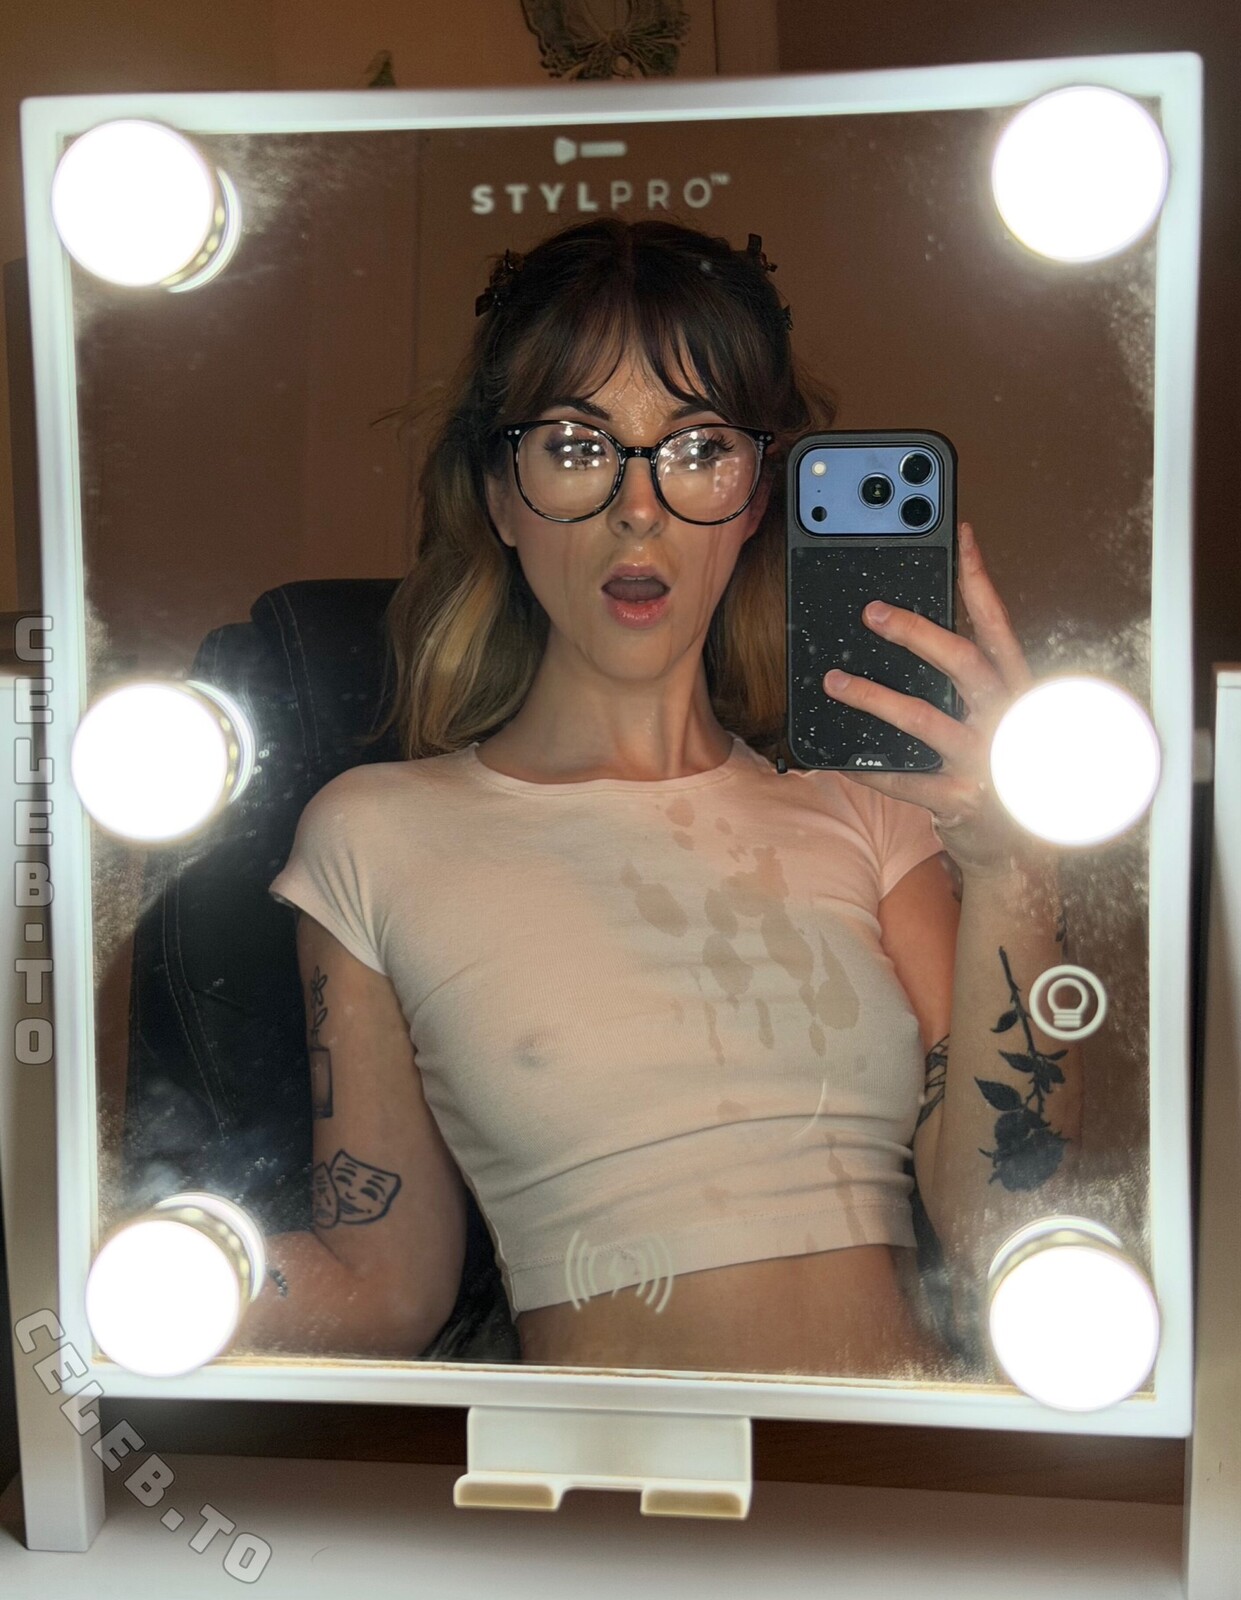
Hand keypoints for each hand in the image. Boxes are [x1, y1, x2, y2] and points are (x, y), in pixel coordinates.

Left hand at [822, 521, 1045, 878]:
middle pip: (964, 664)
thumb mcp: (998, 718)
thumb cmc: (1001, 768)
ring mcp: (986, 762)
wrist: (1022, 850)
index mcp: (1017, 691)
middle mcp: (1007, 721)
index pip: (1000, 627)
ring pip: (924, 719)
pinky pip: (904, 778)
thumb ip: (970, 680)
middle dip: (918, 633)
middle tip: (873, 612)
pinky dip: (867, 765)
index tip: (961, 539)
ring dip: (874, 696)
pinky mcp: (961, 800)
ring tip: (834, 681)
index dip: (981, 582)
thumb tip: (920, 627)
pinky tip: (836, 756)